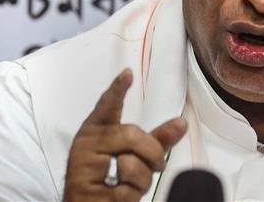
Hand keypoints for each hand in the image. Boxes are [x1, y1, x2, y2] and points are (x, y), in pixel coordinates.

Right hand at [63, 69, 187, 201]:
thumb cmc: (111, 180)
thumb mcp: (137, 156)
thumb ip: (157, 139)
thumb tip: (181, 123)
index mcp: (97, 129)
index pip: (108, 105)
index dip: (118, 89)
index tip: (128, 73)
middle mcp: (87, 142)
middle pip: (133, 135)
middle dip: (152, 155)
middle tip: (152, 167)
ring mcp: (82, 164)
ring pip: (130, 163)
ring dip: (140, 180)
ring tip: (126, 184)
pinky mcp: (82, 186)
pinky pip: (125, 189)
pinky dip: (130, 195)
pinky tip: (116, 196)